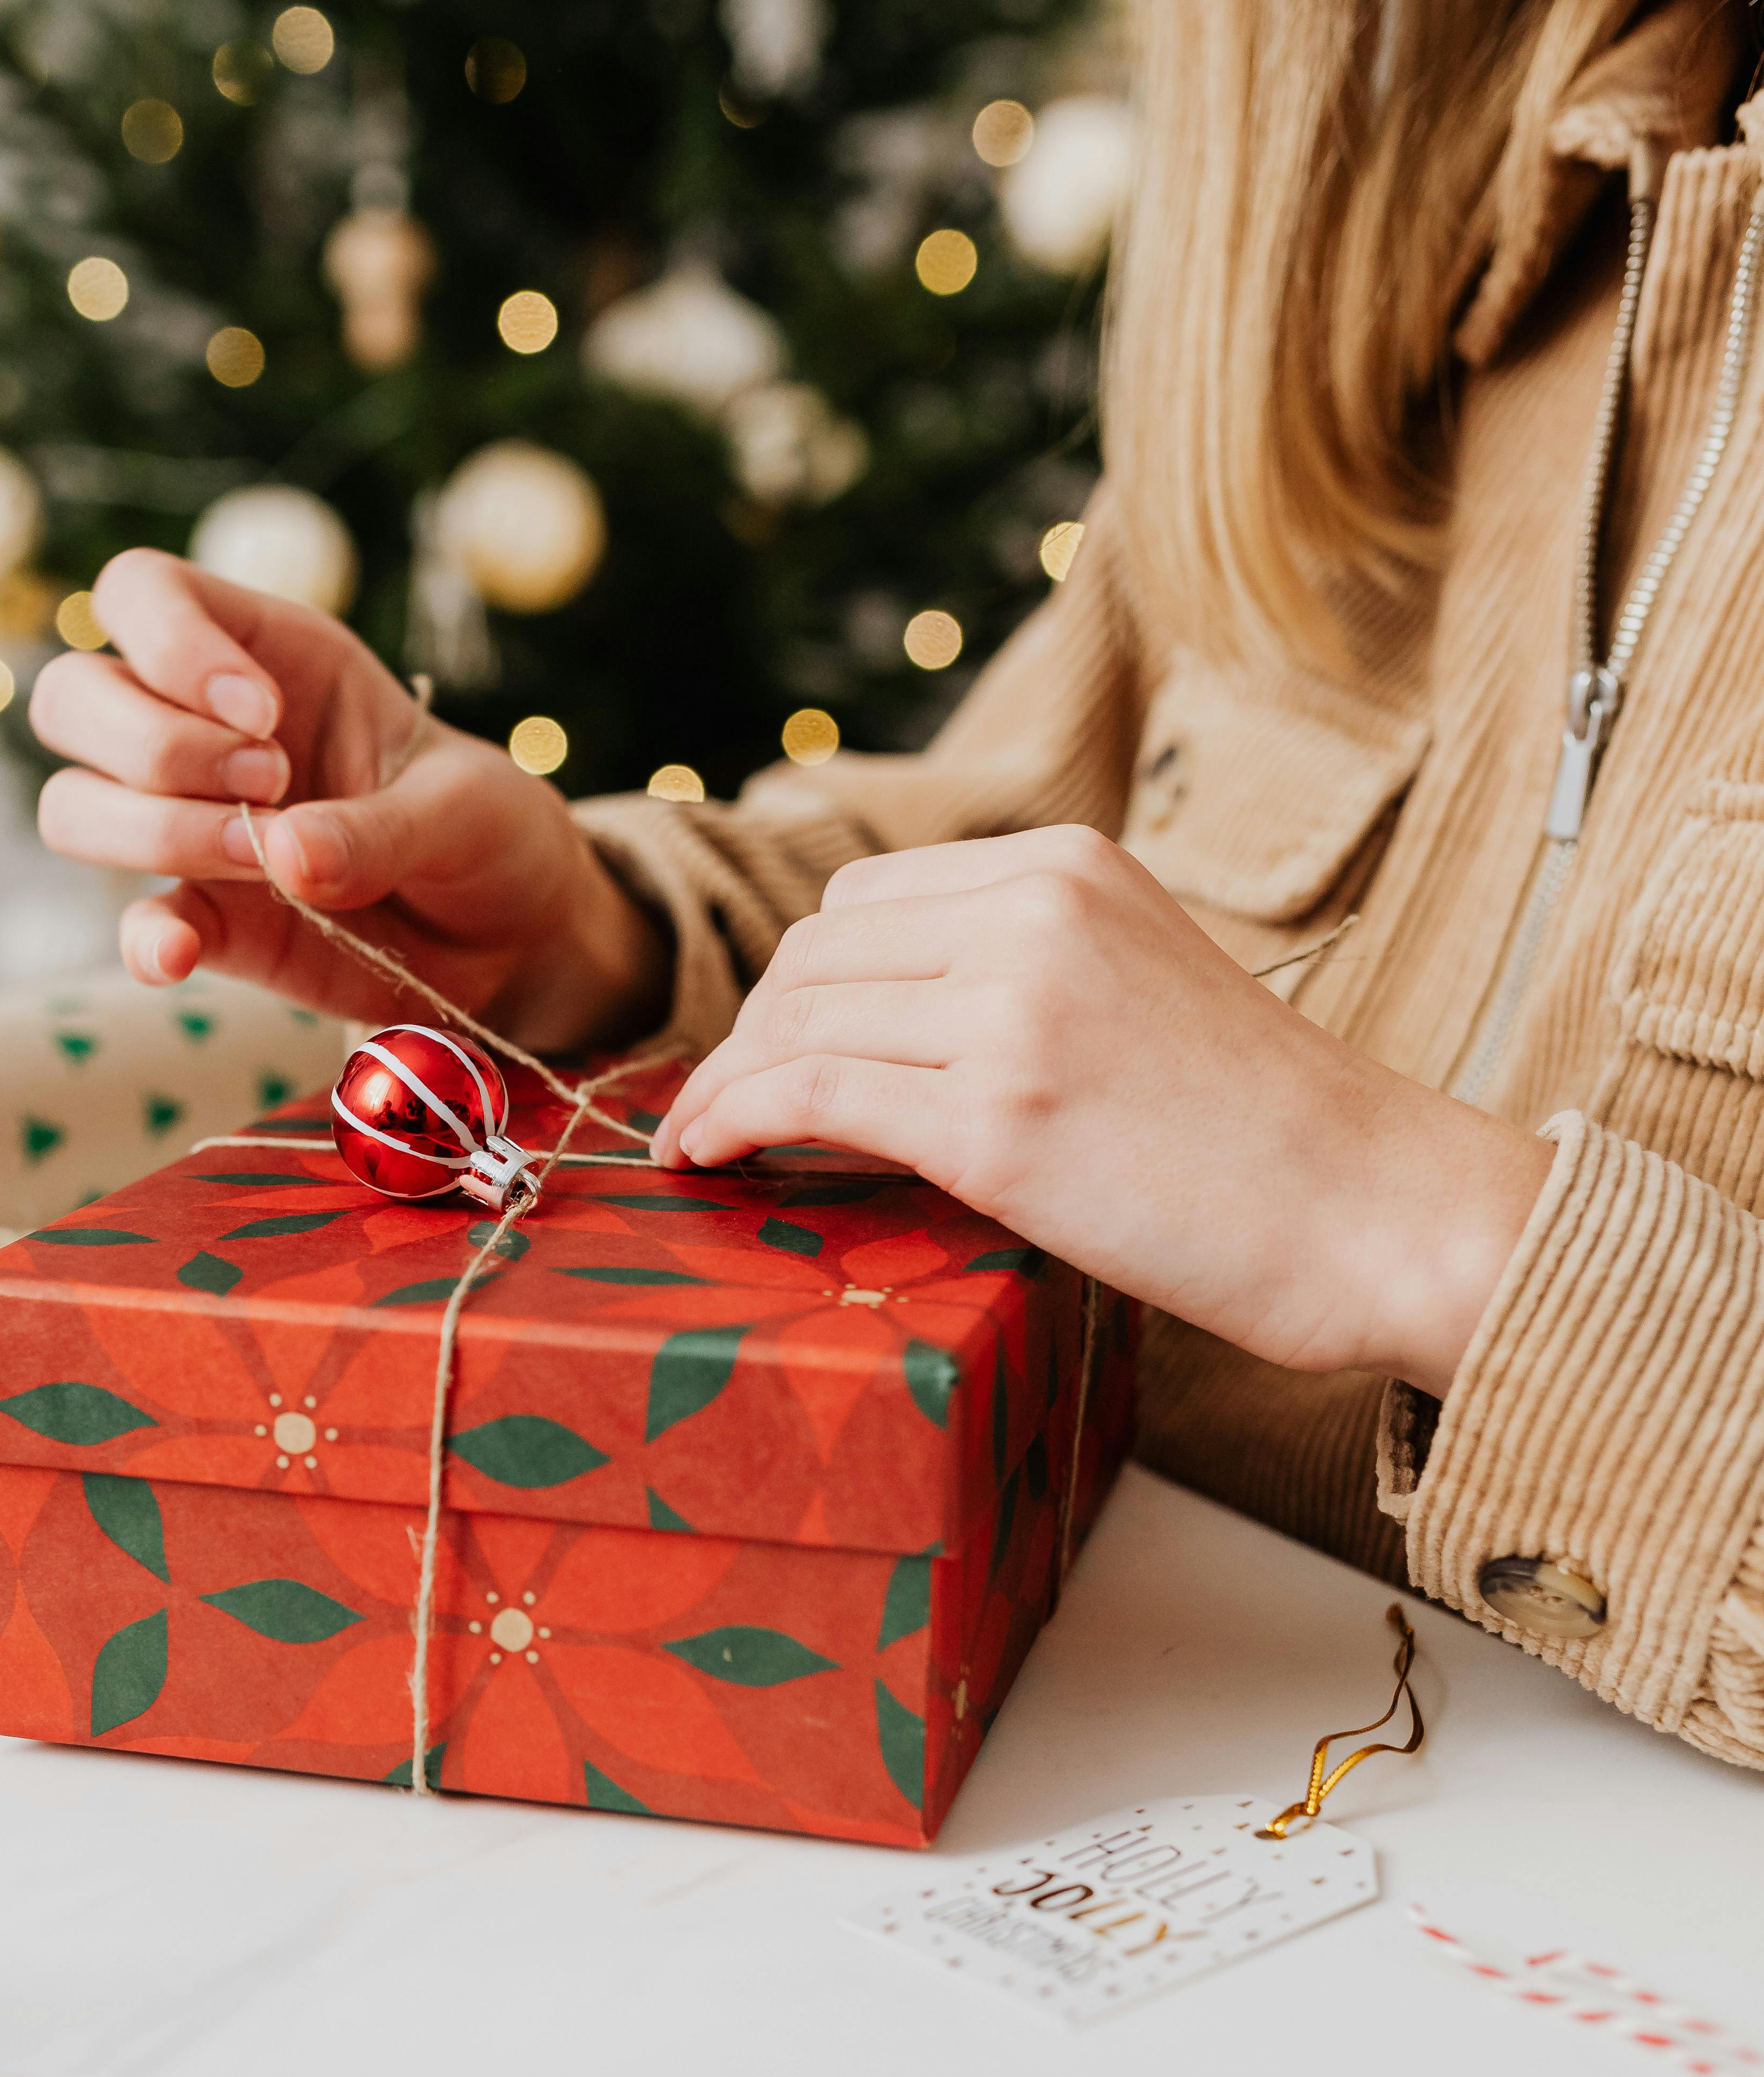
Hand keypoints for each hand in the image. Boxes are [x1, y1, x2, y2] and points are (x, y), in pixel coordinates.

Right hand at [29, 550, 666, 1052]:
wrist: (509, 936)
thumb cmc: (483, 829)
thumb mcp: (463, 806)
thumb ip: (381, 826)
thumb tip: (284, 857)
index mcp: (267, 655)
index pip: (141, 592)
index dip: (169, 640)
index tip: (260, 711)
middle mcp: (201, 731)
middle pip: (73, 696)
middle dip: (156, 744)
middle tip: (273, 782)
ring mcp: (190, 826)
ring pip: (74, 807)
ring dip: (153, 831)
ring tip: (266, 860)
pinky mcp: (206, 921)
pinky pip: (136, 925)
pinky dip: (145, 940)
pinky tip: (179, 956)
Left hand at [654, 829, 1550, 1394]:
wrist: (1369, 1209)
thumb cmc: (1262, 1133)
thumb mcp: (1138, 984)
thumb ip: (1026, 969)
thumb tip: (885, 1018)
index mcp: (1068, 866)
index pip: (866, 898)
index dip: (799, 981)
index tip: (769, 1045)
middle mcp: (1032, 914)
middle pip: (815, 953)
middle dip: (754, 1032)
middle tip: (729, 1105)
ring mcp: (1011, 1012)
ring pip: (797, 1021)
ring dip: (728, 1083)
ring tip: (706, 1139)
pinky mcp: (996, 1121)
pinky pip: (808, 1096)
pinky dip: (733, 1121)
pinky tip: (706, 1158)